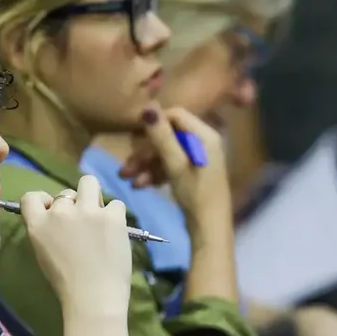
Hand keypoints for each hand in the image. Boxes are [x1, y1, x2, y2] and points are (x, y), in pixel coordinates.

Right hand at [20, 175, 131, 311]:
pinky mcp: (112, 215)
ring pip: (89, 183)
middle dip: (73, 205)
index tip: (53, 212)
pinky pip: (115, 204)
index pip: (31, 196)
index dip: (44, 201)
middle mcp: (60, 211)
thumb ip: (45, 230)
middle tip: (82, 225)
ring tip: (99, 217)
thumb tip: (56, 217)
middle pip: (65, 193)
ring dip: (93, 197)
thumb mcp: (43, 254)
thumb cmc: (66, 284)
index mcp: (38, 224)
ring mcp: (87, 211)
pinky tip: (114, 233)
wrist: (94, 297)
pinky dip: (115, 216)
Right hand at [118, 107, 229, 224]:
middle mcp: (203, 142)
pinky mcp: (193, 172)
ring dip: (147, 165)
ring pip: (166, 152)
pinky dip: (156, 173)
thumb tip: (147, 106)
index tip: (134, 139)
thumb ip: (162, 136)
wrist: (210, 229)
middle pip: (169, 136)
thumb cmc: (196, 195)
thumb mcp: (175, 165)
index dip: (154, 124)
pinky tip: (142, 185)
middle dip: (146, 151)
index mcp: (205, 135)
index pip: (175, 115)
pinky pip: (171, 164)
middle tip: (126, 168)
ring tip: (129, 180)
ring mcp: (198, 158)